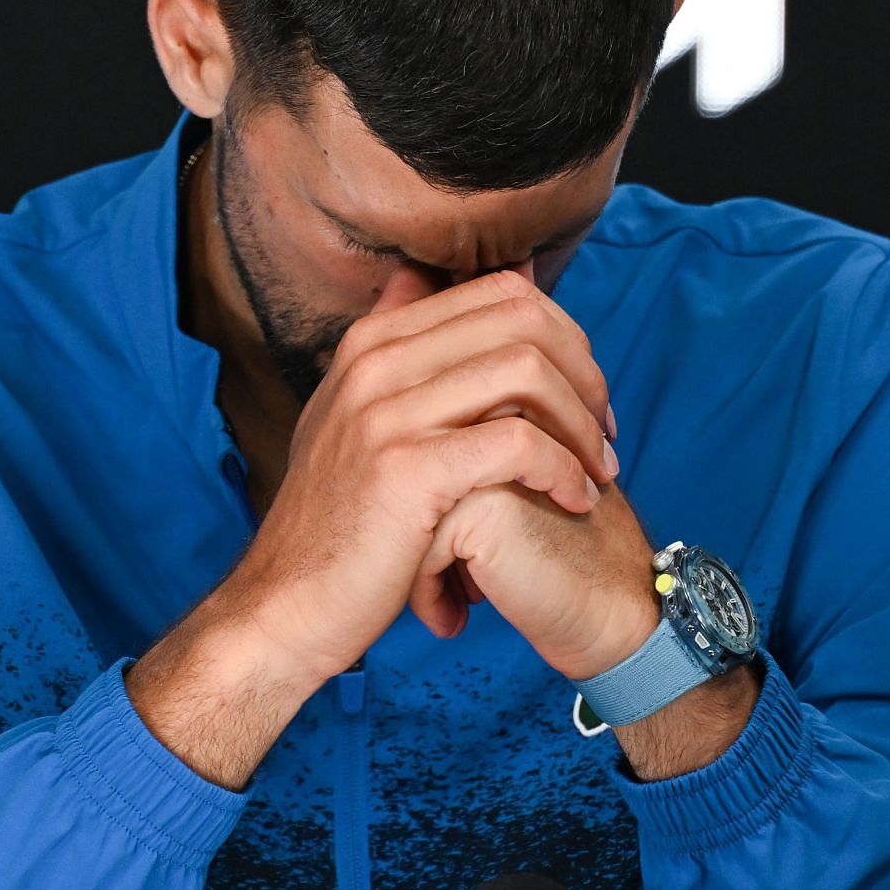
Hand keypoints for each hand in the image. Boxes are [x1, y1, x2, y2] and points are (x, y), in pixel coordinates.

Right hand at [224, 265, 620, 692]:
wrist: (285, 607)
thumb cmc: (340, 526)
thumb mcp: (354, 421)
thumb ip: (405, 355)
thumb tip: (445, 281)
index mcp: (372, 342)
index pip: (500, 292)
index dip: (564, 337)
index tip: (584, 397)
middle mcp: (375, 362)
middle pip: (523, 317)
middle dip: (584, 373)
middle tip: (604, 434)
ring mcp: (386, 412)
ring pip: (528, 371)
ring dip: (582, 423)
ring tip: (598, 472)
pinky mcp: (407, 469)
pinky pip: (518, 442)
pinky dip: (563, 469)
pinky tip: (574, 501)